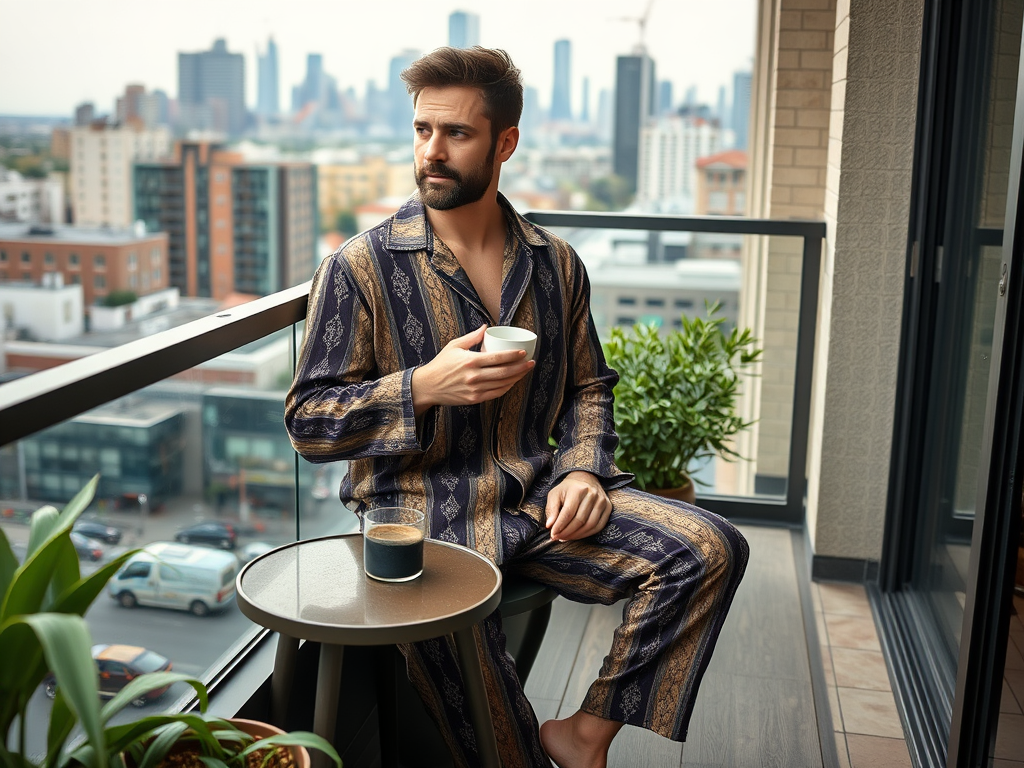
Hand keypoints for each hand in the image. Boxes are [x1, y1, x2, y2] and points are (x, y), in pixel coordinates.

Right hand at [411, 325, 534, 415]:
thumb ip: (472, 337)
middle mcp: (474, 376)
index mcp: (470, 361)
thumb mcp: (454, 346)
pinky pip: (496, 394)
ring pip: (502, 384)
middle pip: (504, 372)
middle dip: (521, 367)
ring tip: (526, 371)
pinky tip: (513, 382)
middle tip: (531, 362)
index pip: (498, 358)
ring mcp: (475, 389)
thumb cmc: (441, 364)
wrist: (428, 386)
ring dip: (517, 378)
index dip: (513, 355)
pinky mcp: (474, 399)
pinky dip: (507, 388)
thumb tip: (486, 327)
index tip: (523, 352)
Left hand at [545, 471, 611, 541]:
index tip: (553, 534)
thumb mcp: (555, 495)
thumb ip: (551, 509)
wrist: (585, 480)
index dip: (560, 526)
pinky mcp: (608, 507)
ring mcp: (602, 500)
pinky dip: (588, 534)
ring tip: (566, 538)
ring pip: (590, 525)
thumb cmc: (568, 489)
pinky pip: (599, 526)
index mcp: (577, 489)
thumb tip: (549, 525)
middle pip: (580, 520)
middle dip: (567, 532)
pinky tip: (578, 535)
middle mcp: (592, 494)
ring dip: (577, 535)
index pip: (568, 512)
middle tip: (558, 537)